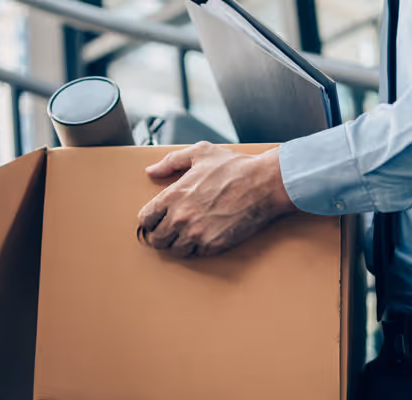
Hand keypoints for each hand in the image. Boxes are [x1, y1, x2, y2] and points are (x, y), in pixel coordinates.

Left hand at [137, 141, 297, 257]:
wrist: (265, 183)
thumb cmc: (235, 167)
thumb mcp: (200, 153)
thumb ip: (171, 162)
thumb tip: (151, 171)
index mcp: (173, 195)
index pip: (145, 219)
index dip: (150, 220)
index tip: (157, 220)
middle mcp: (180, 217)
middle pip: (156, 239)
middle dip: (161, 235)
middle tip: (171, 230)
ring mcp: (196, 233)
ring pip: (173, 251)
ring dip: (178, 244)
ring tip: (187, 235)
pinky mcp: (213, 245)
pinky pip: (194, 255)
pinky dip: (196, 249)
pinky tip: (203, 237)